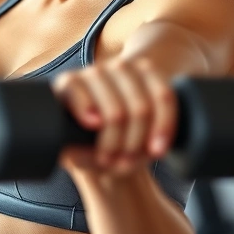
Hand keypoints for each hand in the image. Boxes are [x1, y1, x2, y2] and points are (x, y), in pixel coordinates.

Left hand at [51, 59, 177, 176]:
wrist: (115, 133)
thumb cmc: (88, 144)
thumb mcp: (76, 151)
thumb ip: (76, 153)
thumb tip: (78, 154)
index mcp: (68, 86)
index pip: (74, 87)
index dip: (84, 105)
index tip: (93, 125)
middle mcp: (95, 73)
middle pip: (115, 111)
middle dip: (118, 145)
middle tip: (113, 164)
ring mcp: (124, 69)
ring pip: (142, 108)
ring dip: (140, 142)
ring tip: (131, 161)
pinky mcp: (150, 72)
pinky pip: (164, 97)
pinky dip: (164, 126)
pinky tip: (158, 148)